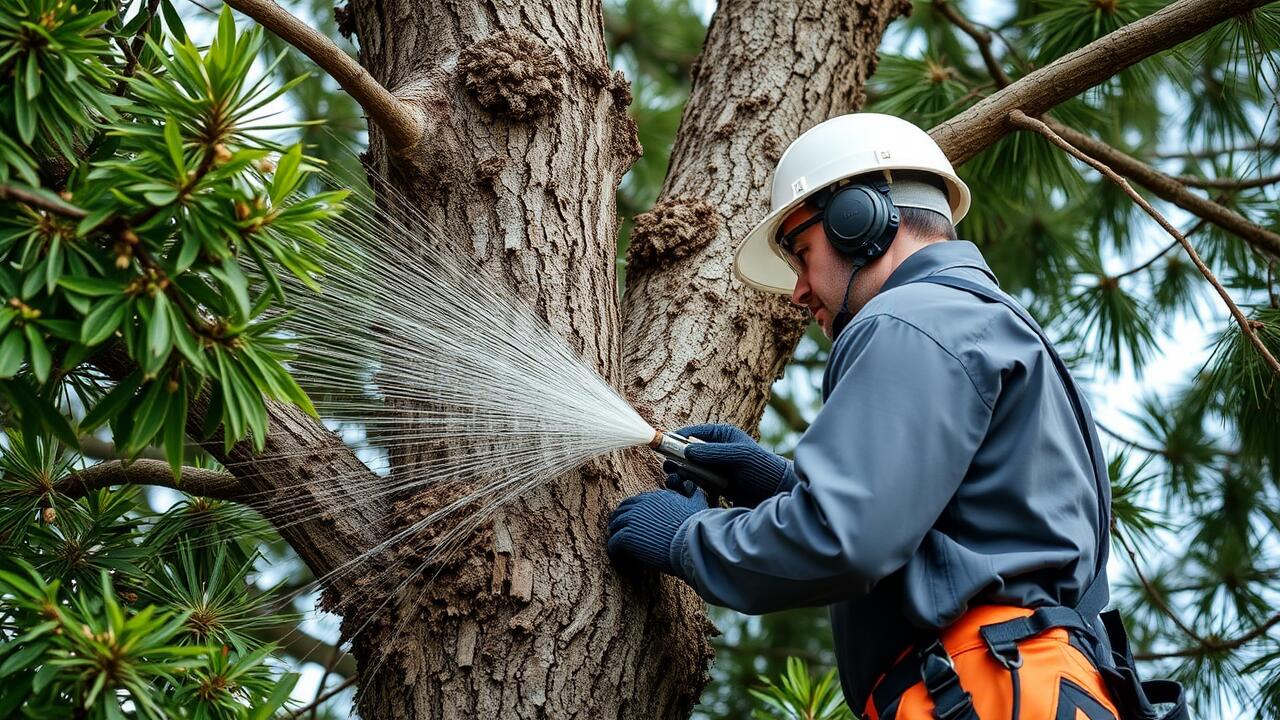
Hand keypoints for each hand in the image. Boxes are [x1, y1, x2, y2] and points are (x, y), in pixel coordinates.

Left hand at [607, 489, 708, 574]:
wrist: (693, 542)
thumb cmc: (697, 527)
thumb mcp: (696, 503)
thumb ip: (691, 493)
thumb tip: (692, 486)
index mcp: (656, 497)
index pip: (636, 502)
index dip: (633, 513)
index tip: (634, 523)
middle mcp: (641, 505)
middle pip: (621, 511)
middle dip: (620, 521)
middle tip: (621, 533)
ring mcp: (632, 519)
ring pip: (615, 525)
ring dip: (615, 534)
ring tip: (618, 546)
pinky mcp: (627, 536)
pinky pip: (613, 542)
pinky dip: (614, 549)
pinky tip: (618, 556)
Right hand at [664, 423, 791, 508]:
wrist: (778, 494)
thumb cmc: (763, 469)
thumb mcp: (739, 456)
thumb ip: (713, 453)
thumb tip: (685, 451)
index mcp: (721, 436)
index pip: (691, 434)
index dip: (675, 439)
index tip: (661, 446)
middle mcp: (715, 451)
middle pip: (685, 454)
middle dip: (675, 461)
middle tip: (670, 471)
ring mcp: (713, 469)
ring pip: (687, 471)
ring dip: (679, 477)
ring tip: (676, 484)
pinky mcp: (714, 487)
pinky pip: (694, 485)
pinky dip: (688, 489)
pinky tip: (688, 494)